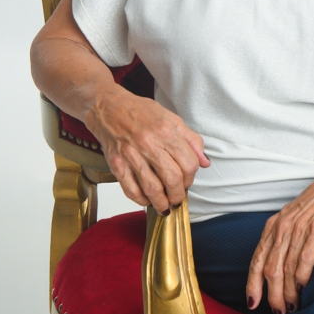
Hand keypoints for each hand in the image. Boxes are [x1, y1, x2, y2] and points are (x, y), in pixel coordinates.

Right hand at [86, 87, 209, 213]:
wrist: (108, 107)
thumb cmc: (140, 112)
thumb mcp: (171, 118)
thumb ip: (191, 140)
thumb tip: (205, 162)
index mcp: (166, 131)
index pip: (188, 164)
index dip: (192, 177)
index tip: (188, 180)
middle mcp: (149, 144)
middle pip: (172, 179)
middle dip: (179, 194)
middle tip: (178, 197)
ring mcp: (131, 155)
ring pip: (152, 189)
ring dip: (162, 203)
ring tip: (166, 206)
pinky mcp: (116, 164)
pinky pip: (131, 190)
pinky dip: (141, 200)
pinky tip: (147, 200)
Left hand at [246, 171, 313, 313]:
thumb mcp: (294, 218)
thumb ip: (285, 239)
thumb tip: (279, 270)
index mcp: (274, 225)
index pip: (257, 259)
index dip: (253, 284)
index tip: (252, 303)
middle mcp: (283, 227)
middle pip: (271, 269)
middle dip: (273, 295)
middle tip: (279, 312)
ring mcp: (300, 227)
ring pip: (287, 268)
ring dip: (289, 293)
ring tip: (293, 308)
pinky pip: (306, 258)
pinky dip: (303, 278)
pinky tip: (305, 290)